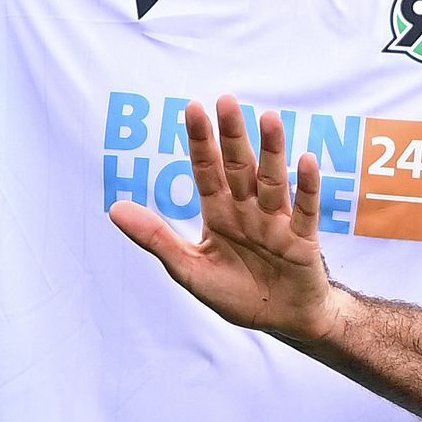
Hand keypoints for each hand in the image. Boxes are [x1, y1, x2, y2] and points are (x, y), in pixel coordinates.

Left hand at [107, 95, 349, 344]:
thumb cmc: (235, 293)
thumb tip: (114, 209)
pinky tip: (307, 160)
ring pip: (272, 181)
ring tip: (270, 119)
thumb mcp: (189, 269)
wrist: (281, 321)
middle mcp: (247, 209)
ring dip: (273, 151)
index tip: (193, 108)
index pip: (207, 171)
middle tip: (227, 100)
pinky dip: (307, 187)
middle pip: (240, 167)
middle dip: (234, 136)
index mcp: (219, 212)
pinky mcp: (302, 240)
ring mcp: (276, 222)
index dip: (201, 142)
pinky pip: (305, 210)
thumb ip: (155, 238)